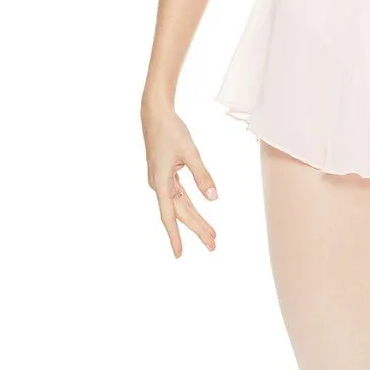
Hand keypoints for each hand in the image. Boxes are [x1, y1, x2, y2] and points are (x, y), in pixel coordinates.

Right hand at [141, 97, 217, 257]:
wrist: (155, 114)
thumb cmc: (172, 131)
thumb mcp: (190, 153)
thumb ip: (203, 176)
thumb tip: (214, 198)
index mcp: (161, 182)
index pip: (169, 216)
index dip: (175, 236)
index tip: (179, 255)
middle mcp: (159, 185)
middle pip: (180, 213)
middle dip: (197, 229)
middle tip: (214, 245)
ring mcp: (162, 181)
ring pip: (181, 206)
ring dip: (196, 219)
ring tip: (212, 234)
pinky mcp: (166, 175)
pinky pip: (180, 196)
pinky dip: (191, 205)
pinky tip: (200, 214)